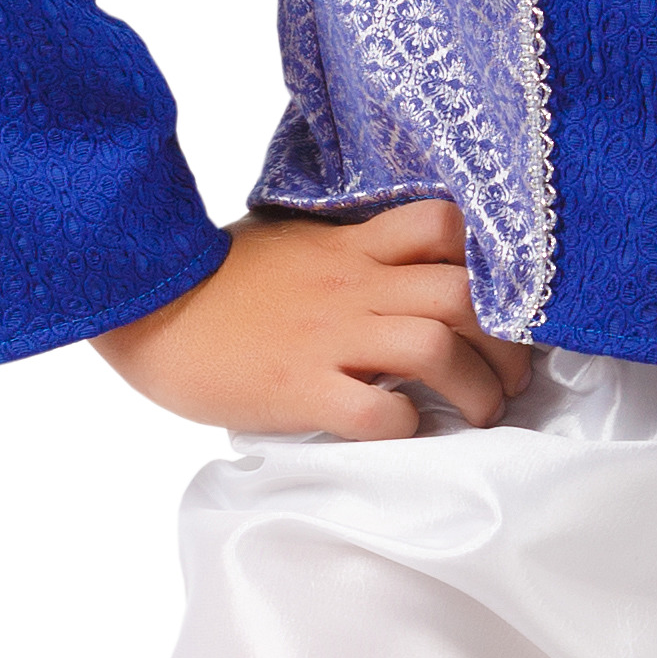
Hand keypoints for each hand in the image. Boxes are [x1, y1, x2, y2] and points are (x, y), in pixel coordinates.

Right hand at [95, 199, 539, 439]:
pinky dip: (408, 427)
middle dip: (506, 343)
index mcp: (351, 248)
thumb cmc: (213, 281)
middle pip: (463, 296)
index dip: (486, 261)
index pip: (442, 226)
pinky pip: (377, 410)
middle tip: (510, 378)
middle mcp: (352, 287)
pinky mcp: (299, 388)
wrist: (145, 305)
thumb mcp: (289, 244)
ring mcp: (328, 337)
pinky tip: (405, 431)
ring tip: (480, 413)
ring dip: (475, 388)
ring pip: (436, 348)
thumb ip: (343, 253)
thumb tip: (386, 273)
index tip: (495, 302)